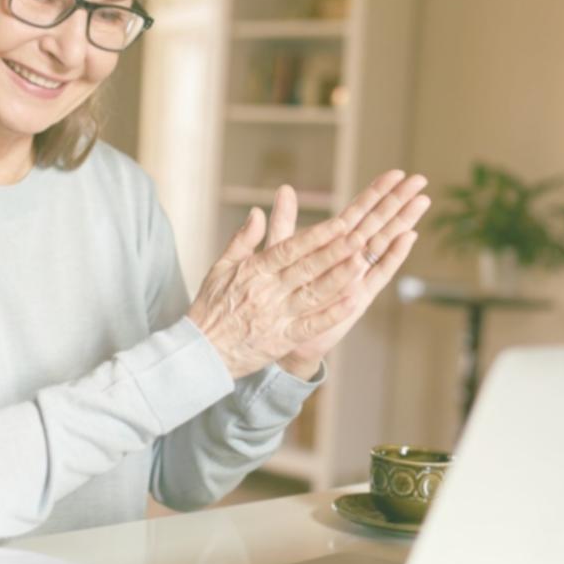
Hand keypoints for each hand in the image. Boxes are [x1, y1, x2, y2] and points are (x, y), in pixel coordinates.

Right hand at [186, 207, 367, 378]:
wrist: (201, 351)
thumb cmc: (210, 308)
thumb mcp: (220, 268)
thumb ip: (242, 240)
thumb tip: (258, 212)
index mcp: (254, 271)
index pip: (289, 249)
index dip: (316, 236)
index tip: (339, 223)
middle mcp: (268, 291)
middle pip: (306, 268)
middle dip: (334, 251)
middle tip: (359, 236)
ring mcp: (276, 316)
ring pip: (312, 294)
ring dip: (339, 278)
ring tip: (362, 262)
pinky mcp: (282, 340)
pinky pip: (311, 325)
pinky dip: (332, 314)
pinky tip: (352, 301)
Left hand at [269, 171, 429, 378]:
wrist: (279, 334)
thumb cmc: (279, 294)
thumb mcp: (278, 252)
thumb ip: (284, 222)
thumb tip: (285, 188)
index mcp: (332, 244)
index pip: (358, 212)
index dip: (376, 192)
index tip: (396, 173)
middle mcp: (350, 257)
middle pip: (378, 223)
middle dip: (398, 201)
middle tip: (420, 180)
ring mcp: (357, 276)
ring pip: (384, 243)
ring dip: (402, 222)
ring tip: (422, 201)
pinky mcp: (359, 296)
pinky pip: (378, 273)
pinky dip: (393, 255)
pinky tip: (409, 236)